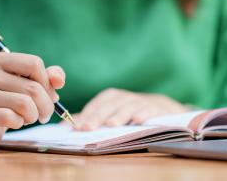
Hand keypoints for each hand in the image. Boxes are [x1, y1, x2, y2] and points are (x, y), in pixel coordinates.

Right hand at [0, 52, 64, 147]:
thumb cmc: (11, 99)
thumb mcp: (30, 83)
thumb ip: (49, 77)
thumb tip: (59, 80)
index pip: (34, 64)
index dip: (47, 82)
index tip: (45, 94)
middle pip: (33, 88)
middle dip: (46, 105)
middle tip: (43, 114)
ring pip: (24, 104)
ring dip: (33, 116)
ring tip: (28, 117)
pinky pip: (10, 118)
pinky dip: (19, 123)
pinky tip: (15, 123)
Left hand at [74, 88, 188, 130]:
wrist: (161, 107)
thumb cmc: (129, 112)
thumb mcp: (110, 113)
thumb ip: (89, 119)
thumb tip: (65, 126)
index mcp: (111, 97)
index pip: (97, 104)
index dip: (87, 115)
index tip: (76, 127)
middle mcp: (124, 98)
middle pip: (109, 106)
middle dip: (98, 117)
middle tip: (88, 128)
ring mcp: (140, 102)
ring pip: (128, 108)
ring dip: (119, 116)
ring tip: (111, 125)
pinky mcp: (156, 109)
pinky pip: (149, 110)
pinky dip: (144, 114)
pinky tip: (138, 121)